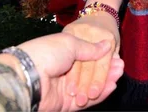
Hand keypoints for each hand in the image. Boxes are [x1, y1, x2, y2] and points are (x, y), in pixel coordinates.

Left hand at [0, 33, 123, 110]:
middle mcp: (62, 71)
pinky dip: (99, 94)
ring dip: (105, 81)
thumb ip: (89, 48)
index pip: (85, 56)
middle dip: (105, 69)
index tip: (115, 54)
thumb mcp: (70, 43)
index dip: (100, 56)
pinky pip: (86, 101)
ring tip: (119, 74)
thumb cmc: (45, 53)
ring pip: (89, 87)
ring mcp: (64, 89)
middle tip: (120, 65)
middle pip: (89, 72)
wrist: (27, 77)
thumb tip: (106, 45)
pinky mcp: (65, 104)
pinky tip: (111, 86)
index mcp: (61, 54)